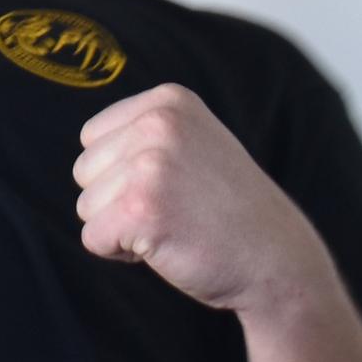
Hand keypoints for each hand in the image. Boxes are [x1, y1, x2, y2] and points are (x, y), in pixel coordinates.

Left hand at [74, 83, 327, 320]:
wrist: (277, 260)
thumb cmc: (227, 209)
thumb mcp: (192, 144)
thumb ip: (143, 134)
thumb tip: (86, 141)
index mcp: (168, 100)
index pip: (92, 138)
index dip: (121, 172)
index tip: (172, 184)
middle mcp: (158, 123)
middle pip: (84, 170)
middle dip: (118, 200)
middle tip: (176, 209)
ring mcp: (150, 165)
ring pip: (86, 206)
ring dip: (121, 227)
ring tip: (175, 225)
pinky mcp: (141, 210)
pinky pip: (93, 238)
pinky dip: (121, 253)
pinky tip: (167, 245)